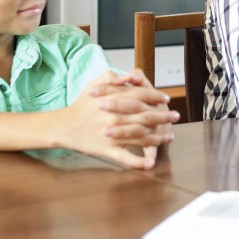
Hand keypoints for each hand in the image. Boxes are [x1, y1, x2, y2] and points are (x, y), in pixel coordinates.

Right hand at [58, 71, 178, 168]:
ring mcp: (112, 135)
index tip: (166, 99)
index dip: (156, 97)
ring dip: (159, 137)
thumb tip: (130, 75)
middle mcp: (116, 117)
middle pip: (146, 116)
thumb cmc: (80, 104)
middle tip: (175, 117)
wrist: (63, 125)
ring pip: (141, 136)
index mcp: (114, 100)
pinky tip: (151, 163)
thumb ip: (112, 77)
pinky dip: (139, 162)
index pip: (142, 96)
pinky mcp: (107, 150)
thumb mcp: (94, 84)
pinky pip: (126, 157)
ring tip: (170, 137)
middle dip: (164, 116)